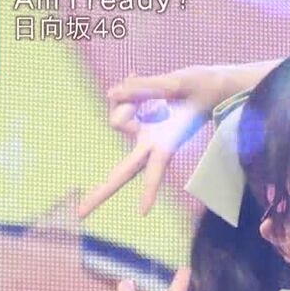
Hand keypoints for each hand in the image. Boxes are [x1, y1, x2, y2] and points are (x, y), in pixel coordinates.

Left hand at [78, 66, 231, 217]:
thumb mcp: (177, 83)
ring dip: (128, 99)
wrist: (208, 85)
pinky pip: (118, 102)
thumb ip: (144, 88)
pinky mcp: (138, 120)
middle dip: (102, 193)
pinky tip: (137, 76)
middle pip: (123, 172)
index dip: (150, 190)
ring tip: (151, 86)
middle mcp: (151, 143)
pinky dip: (126, 89)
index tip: (143, 213)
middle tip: (80, 213)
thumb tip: (110, 92)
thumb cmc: (200, 87)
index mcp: (166, 143)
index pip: (156, 170)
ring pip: (116, 119)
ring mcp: (142, 132)